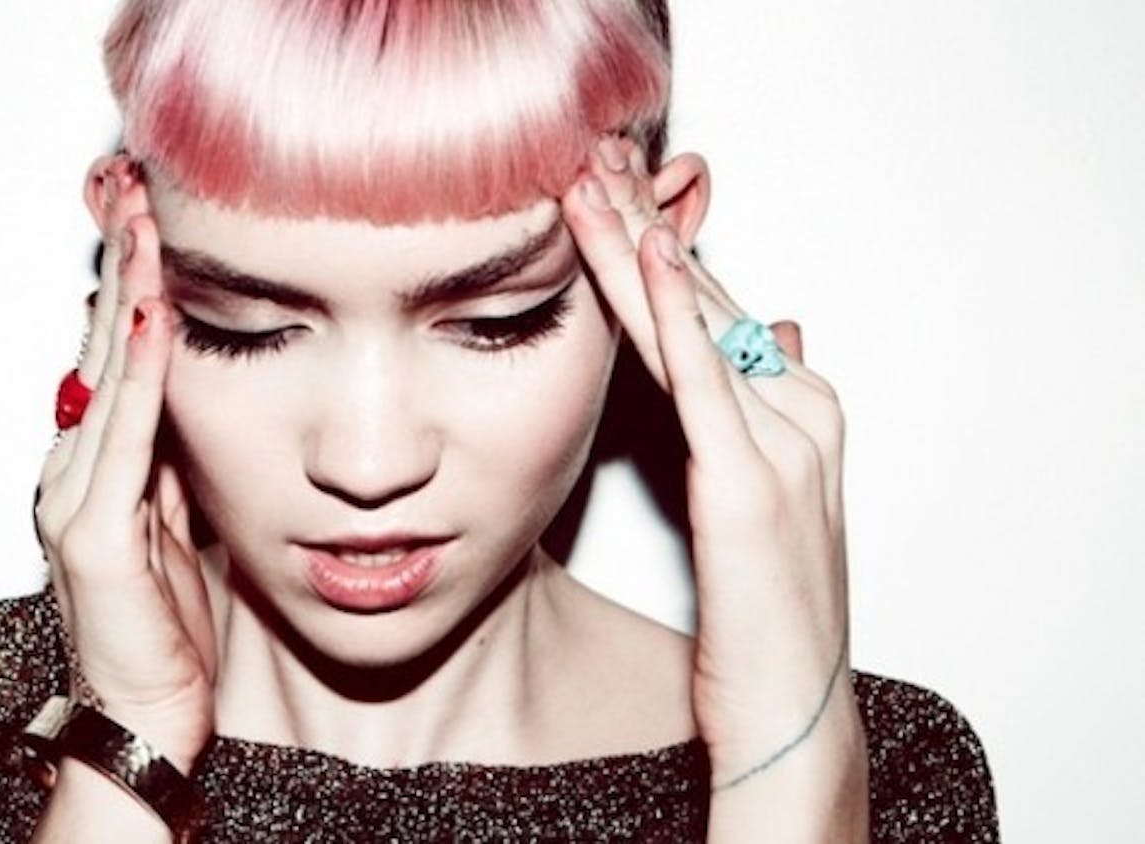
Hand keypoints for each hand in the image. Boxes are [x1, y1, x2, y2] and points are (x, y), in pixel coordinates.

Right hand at [32, 157, 214, 770]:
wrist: (146, 720)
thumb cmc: (168, 627)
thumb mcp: (180, 523)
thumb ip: (177, 461)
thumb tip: (202, 396)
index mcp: (95, 467)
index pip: (111, 354)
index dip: (128, 280)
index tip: (151, 213)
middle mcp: (73, 472)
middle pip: (98, 347)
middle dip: (120, 263)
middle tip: (138, 183)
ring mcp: (75, 502)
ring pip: (105, 376)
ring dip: (126, 293)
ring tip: (144, 221)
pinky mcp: (95, 538)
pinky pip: (125, 440)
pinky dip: (139, 374)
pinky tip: (152, 317)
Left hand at [562, 138, 862, 784]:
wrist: (793, 708)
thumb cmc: (765, 616)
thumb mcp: (762, 497)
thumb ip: (758, 412)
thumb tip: (766, 331)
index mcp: (796, 413)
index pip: (714, 308)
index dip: (660, 248)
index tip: (611, 194)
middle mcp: (798, 412)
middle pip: (704, 297)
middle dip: (646, 224)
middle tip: (594, 156)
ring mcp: (783, 442)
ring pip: (697, 320)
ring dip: (645, 243)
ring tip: (598, 179)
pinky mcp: (751, 481)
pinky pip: (706, 377)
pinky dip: (678, 310)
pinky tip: (651, 254)